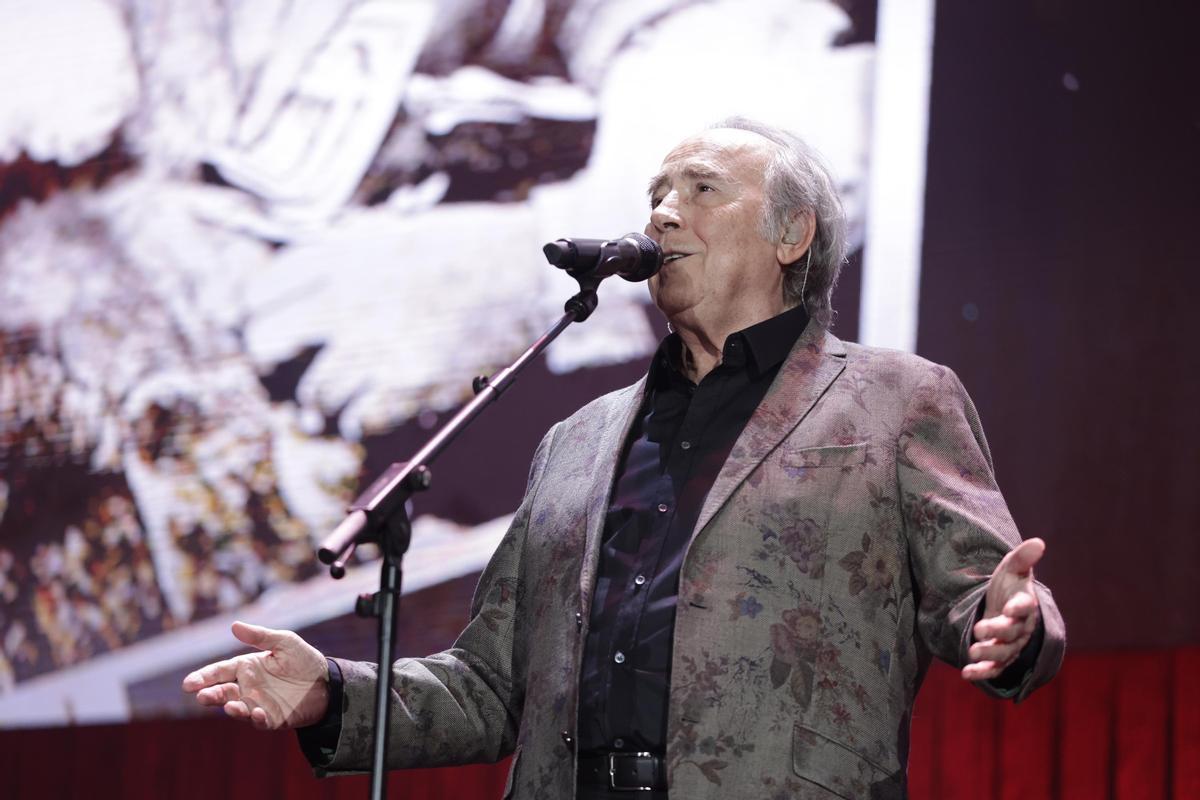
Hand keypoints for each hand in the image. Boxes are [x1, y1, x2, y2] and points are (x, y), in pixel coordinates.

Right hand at [181, 621, 329, 729]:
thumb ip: (260, 636)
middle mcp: (248, 687)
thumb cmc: (303, 659)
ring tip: (230, 705)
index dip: (203, 677)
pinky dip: (257, 719)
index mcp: (246, 667)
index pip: (220, 671)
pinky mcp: (272, 719)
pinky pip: (260, 721)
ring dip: (232, 708)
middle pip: (223, 692)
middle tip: (201, 696)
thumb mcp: (284, 642)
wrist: (327, 682)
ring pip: (238, 709)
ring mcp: (258, 704)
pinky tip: (257, 713)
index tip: (188, 684)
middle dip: (210, 695)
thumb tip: (234, 625)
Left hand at [962, 538, 1043, 681]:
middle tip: (980, 630)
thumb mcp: (1011, 569)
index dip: (1019, 608)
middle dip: (998, 632)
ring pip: (1004, 653)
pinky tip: (966, 673)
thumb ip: (1022, 558)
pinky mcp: (999, 658)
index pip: (1025, 607)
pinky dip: (981, 673)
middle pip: (1013, 633)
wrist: (1003, 606)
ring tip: (972, 651)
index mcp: (1024, 605)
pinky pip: (993, 669)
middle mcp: (1021, 628)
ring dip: (989, 654)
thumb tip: (1039, 542)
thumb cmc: (1008, 586)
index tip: (1009, 608)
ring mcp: (1011, 644)